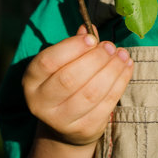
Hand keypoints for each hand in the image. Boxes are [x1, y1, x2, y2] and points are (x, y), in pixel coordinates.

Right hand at [23, 26, 133, 146]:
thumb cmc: (64, 82)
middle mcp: (41, 103)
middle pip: (70, 79)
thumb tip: (89, 28)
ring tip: (122, 55)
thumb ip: (74, 45)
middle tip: (110, 46)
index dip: (71, 48)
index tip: (92, 39)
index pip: (48, 62)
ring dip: (111, 70)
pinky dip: (120, 83)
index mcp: (31, 80)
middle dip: (95, 59)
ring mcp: (61, 120)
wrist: (65, 126)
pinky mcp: (84, 129)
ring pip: (90, 93)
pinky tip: (126, 68)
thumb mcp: (62, 63)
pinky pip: (106, 104)